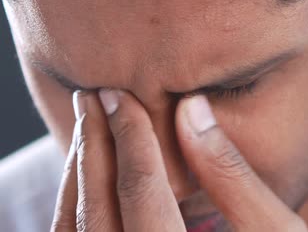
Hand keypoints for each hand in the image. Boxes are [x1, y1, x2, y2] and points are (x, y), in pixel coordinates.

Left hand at [50, 88, 307, 230]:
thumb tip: (191, 109)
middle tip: (90, 98)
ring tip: (86, 131)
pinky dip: (75, 212)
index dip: (128, 137)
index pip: (140, 193)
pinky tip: (87, 182)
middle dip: (92, 147)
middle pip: (97, 212)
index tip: (117, 95)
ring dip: (77, 178)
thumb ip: (232, 174)